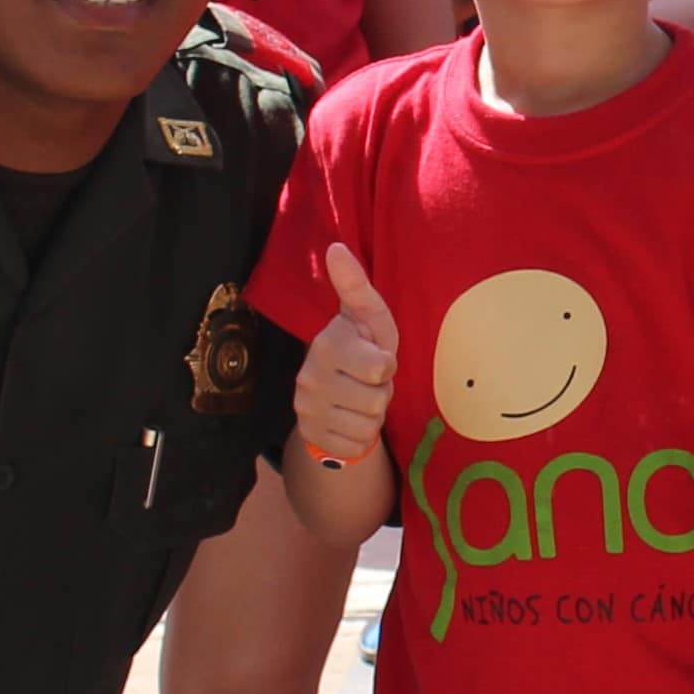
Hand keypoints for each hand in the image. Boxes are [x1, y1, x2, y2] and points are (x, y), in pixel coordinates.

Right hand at [293, 242, 398, 470]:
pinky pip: (357, 446)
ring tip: (359, 400)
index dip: (387, 366)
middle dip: (382, 394)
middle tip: (368, 383)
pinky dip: (361, 438)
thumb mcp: (368, 319)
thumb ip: (357, 286)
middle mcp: (310, 378)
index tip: (374, 357)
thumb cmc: (361, 348)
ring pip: (368, 426)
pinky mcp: (311, 438)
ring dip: (373, 416)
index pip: (381, 368)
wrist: (333, 397)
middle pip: (378, 400)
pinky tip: (349, 420)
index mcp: (327, 345)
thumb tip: (336, 247)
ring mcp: (307, 410)